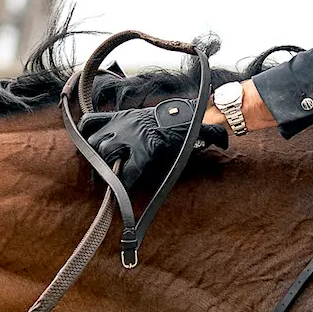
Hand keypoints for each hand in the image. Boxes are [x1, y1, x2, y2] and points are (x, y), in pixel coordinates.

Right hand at [78, 101, 227, 191]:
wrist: (179, 111)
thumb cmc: (186, 133)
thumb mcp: (196, 142)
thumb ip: (210, 141)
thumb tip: (226, 143)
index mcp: (147, 147)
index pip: (128, 174)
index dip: (121, 189)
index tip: (118, 200)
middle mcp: (130, 136)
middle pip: (105, 155)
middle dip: (102, 171)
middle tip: (105, 184)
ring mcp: (119, 125)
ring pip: (95, 141)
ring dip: (93, 154)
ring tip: (97, 167)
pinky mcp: (114, 117)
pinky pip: (92, 122)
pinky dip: (85, 130)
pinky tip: (85, 141)